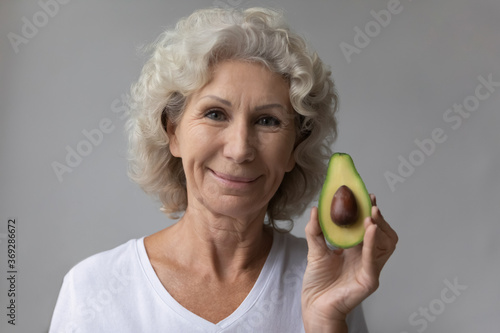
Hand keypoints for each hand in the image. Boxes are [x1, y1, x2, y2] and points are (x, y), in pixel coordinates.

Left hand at [301, 194, 397, 331]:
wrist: (314, 305)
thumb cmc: (317, 282)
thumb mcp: (315, 250)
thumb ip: (315, 230)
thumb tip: (314, 209)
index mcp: (356, 250)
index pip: (369, 227)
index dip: (370, 212)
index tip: (367, 195)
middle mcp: (366, 258)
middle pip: (383, 234)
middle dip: (379, 217)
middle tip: (371, 203)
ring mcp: (370, 269)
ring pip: (384, 245)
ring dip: (380, 227)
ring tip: (371, 214)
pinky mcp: (368, 280)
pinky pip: (373, 259)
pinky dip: (372, 242)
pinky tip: (370, 229)